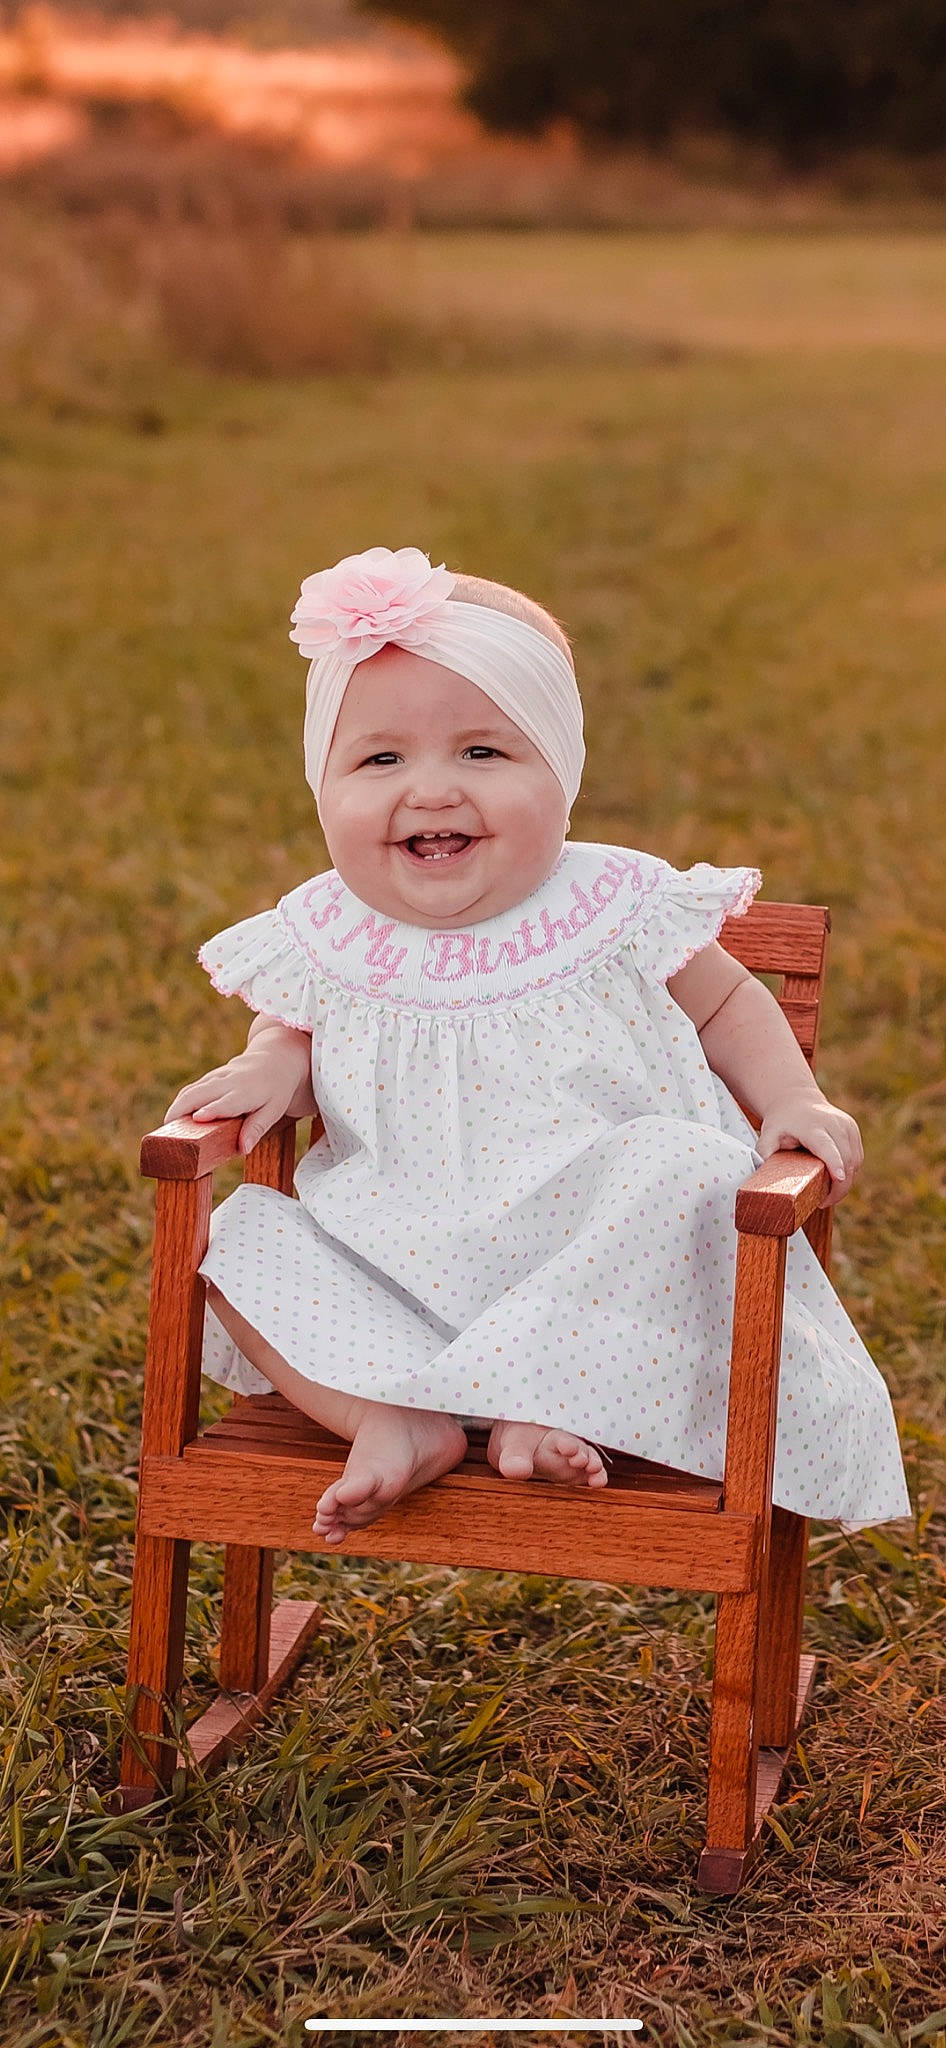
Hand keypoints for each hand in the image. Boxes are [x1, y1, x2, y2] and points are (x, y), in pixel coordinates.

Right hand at [165, 1030, 312, 1155]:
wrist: (275, 1059)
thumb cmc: (275, 1090)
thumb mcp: (274, 1110)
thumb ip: (256, 1128)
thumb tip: (243, 1149)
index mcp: (247, 1092)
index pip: (227, 1101)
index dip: (212, 1110)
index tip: (197, 1118)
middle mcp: (228, 1082)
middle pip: (199, 1093)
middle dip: (181, 1110)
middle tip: (167, 1133)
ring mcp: (217, 1077)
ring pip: (191, 1090)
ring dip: (176, 1107)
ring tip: (166, 1130)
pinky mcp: (210, 1077)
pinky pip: (191, 1088)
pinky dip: (180, 1102)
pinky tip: (173, 1119)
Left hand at [758, 1087, 863, 1207]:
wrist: (795, 1100)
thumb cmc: (781, 1122)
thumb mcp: (767, 1134)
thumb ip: (764, 1152)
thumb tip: (763, 1173)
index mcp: (812, 1126)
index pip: (827, 1147)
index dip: (834, 1164)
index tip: (838, 1180)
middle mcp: (833, 1123)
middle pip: (845, 1158)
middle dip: (839, 1186)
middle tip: (824, 1201)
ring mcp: (846, 1125)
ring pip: (854, 1160)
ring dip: (845, 1181)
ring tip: (829, 1193)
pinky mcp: (853, 1129)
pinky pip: (857, 1157)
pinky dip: (850, 1171)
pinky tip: (836, 1179)